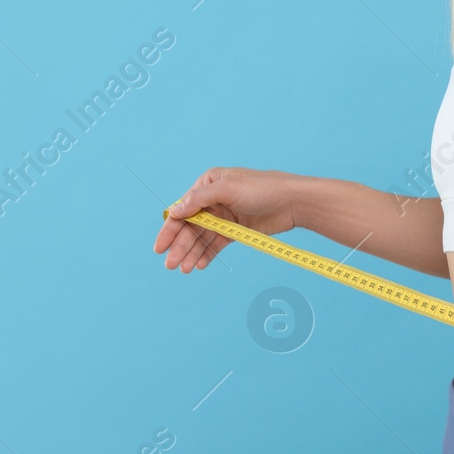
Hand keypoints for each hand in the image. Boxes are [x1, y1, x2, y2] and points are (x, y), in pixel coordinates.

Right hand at [154, 166, 300, 272]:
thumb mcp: (229, 189)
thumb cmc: (263, 188)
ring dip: (192, 253)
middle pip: (190, 227)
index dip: (169, 229)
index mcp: (208, 184)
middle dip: (180, 246)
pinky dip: (207, 255)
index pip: (183, 209)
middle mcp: (213, 200)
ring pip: (203, 238)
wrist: (294, 202)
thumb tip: (174, 211)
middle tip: (172, 265)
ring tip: (185, 270)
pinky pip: (217, 244)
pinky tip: (200, 265)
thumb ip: (200, 200)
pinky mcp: (236, 230)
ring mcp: (225, 216)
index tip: (160, 248)